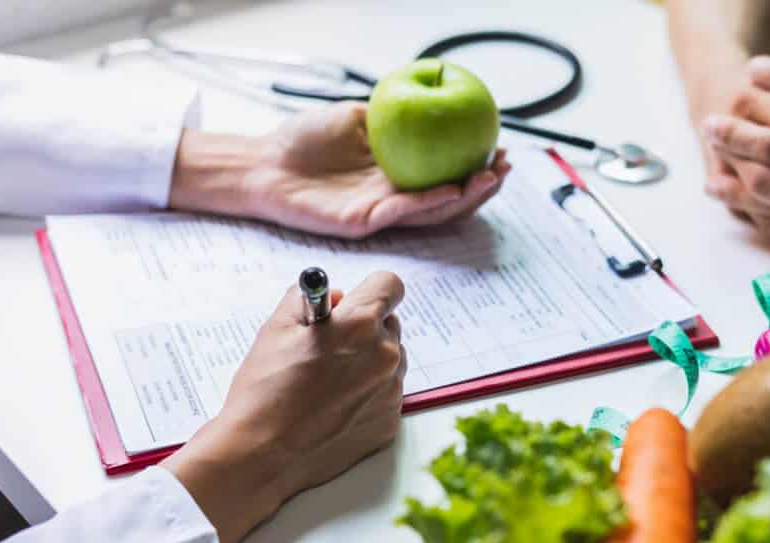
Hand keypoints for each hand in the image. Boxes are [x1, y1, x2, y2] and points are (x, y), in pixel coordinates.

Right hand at [162, 271, 406, 542]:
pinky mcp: (389, 423)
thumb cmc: (265, 390)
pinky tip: (333, 407)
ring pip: (390, 361)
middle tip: (330, 348)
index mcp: (360, 325)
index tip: (357, 301)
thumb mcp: (276, 327)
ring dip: (368, 363)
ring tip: (328, 383)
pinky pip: (386, 395)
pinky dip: (366, 396)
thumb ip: (308, 299)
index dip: (371, 290)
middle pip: (389, 325)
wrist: (262, 455)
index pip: (390, 285)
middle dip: (364, 329)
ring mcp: (391, 392)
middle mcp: (385, 355)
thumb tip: (337, 298)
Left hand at [170, 102, 511, 238]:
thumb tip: (427, 93)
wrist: (265, 163)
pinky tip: (450, 189)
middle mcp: (394, 195)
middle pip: (449, 199)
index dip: (475, 164)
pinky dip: (429, 203)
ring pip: (433, 212)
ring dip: (464, 198)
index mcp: (397, 172)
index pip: (446, 173)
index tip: (500, 148)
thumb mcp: (356, 114)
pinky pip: (402, 213)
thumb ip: (389, 112)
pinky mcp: (363, 222)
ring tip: (489, 179)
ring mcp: (380, 212)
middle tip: (504, 167)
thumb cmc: (304, 139)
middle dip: (482, 186)